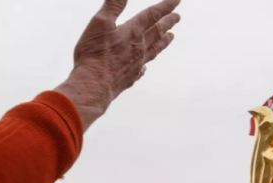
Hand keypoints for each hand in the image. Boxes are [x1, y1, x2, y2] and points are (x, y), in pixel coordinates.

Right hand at [55, 0, 181, 128]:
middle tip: (178, 17)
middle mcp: (139, 47)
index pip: (152, 15)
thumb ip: (114, 6)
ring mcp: (136, 64)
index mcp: (133, 32)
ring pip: (154, 49)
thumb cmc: (95, 54)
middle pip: (157, 32)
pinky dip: (146, 64)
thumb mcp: (100, 23)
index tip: (177, 1)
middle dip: (168, 22)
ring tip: (171, 37)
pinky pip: (142, 69)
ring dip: (163, 41)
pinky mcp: (130, 77)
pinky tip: (145, 66)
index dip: (165, 6)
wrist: (94, 85)